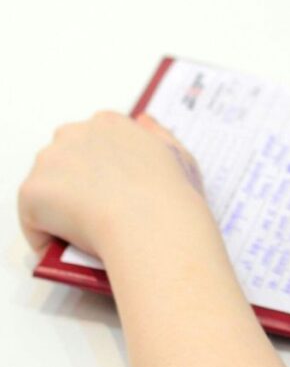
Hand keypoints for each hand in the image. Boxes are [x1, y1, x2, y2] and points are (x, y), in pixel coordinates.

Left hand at [18, 111, 207, 258]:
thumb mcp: (179, 155)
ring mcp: (49, 160)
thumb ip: (158, 135)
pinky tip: (70, 245)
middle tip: (98, 213)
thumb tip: (143, 120)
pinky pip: (33, 219)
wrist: (153, 224)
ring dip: (60, 208)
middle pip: (63, 161)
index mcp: (109, 123)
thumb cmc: (170, 195)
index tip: (112, 192)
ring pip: (46, 189)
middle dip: (75, 185)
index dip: (101, 170)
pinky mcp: (33, 191)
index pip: (91, 142)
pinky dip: (47, 235)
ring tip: (86, 231)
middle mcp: (74, 133)